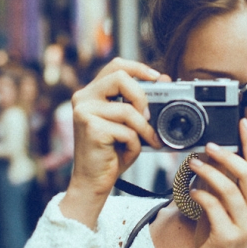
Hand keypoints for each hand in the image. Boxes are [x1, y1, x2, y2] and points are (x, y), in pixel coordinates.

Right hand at [61, 59, 165, 227]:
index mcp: (91, 93)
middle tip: (149, 116)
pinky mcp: (91, 129)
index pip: (116, 66)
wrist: (93, 181)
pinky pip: (127, 131)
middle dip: (142, 96)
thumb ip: (140, 103)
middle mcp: (83, 98)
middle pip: (120, 77)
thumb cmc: (111, 153)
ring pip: (128, 110)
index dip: (138, 68)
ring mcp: (84, 112)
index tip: (157, 78)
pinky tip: (127, 153)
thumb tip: (163, 79)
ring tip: (147, 141)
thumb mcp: (128, 124)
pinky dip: (135, 144)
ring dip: (144, 129)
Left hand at [183, 119, 246, 247]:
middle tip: (211, 145)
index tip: (242, 124)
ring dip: (210, 172)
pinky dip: (201, 194)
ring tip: (194, 163)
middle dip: (230, 155)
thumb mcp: (220, 210)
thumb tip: (211, 157)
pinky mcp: (228, 237)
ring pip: (230, 189)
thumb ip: (220, 187)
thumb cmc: (213, 243)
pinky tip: (192, 191)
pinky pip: (214, 207)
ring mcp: (245, 227)